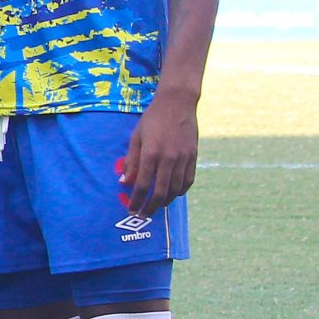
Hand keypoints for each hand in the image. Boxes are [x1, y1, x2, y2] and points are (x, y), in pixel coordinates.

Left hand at [119, 95, 198, 218]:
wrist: (178, 103)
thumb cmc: (152, 119)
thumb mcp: (136, 137)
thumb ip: (131, 161)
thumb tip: (124, 182)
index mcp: (151, 153)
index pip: (142, 184)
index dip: (136, 200)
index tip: (131, 210)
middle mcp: (168, 158)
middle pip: (160, 192)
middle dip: (150, 207)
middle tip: (142, 215)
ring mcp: (183, 158)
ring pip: (176, 190)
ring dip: (165, 201)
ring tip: (156, 206)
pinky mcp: (194, 157)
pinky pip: (188, 181)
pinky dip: (180, 191)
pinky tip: (172, 194)